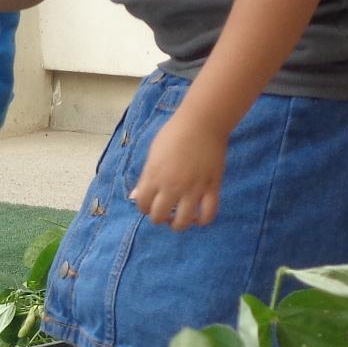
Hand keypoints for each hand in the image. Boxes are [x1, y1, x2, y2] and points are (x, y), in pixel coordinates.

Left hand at [131, 104, 226, 229]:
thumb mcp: (153, 153)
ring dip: (178, 224)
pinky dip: (203, 221)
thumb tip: (136, 196)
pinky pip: (208, 214)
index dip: (144, 207)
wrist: (202, 122)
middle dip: (159, 217)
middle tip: (165, 212)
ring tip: (180, 218)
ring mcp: (192, 188)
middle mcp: (171, 186)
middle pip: (158, 216)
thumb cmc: (175, 133)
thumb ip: (145, 177)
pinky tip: (199, 217)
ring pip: (183, 222)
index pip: (142, 205)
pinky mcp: (212, 188)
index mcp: (154, 176)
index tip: (150, 204)